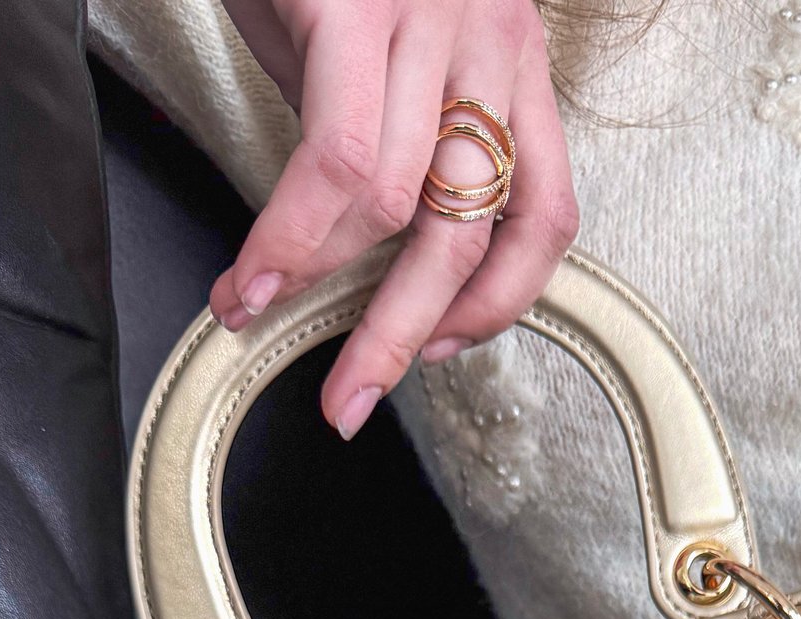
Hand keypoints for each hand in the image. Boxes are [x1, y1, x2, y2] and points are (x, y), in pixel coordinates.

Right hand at [209, 0, 578, 437]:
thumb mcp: (376, 46)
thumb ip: (388, 137)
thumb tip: (356, 249)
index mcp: (511, 57)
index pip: (546, 213)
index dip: (499, 305)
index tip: (440, 352)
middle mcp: (488, 37)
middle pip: (473, 231)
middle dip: (403, 334)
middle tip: (352, 397)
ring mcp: (429, 19)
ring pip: (403, 209)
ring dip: (329, 291)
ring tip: (269, 322)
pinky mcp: (356, 6)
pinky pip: (337, 160)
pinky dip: (287, 238)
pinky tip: (253, 274)